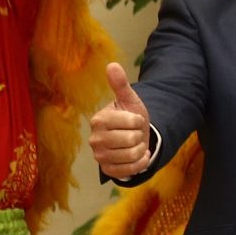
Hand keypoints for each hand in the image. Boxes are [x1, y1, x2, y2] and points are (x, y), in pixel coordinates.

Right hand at [90, 62, 154, 179]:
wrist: (131, 137)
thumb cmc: (129, 118)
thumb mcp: (129, 100)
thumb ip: (120, 85)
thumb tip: (112, 64)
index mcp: (98, 120)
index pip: (132, 122)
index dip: (139, 121)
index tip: (133, 120)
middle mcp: (94, 139)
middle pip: (132, 140)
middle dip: (139, 136)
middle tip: (133, 134)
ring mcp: (99, 156)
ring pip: (132, 155)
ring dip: (140, 150)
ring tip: (134, 144)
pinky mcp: (107, 170)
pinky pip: (131, 170)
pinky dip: (140, 163)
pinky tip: (138, 156)